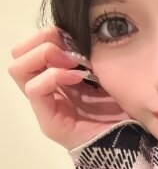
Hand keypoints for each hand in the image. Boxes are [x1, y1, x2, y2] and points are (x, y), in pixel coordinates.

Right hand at [8, 26, 129, 149]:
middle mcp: (47, 86)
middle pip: (20, 53)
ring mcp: (45, 103)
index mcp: (59, 73)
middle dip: (43, 41)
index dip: (50, 33)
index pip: (34, 44)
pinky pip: (34, 89)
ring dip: (45, 56)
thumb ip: (92, 55)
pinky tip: (77, 77)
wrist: (128, 139)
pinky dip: (53, 76)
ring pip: (18, 68)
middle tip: (70, 48)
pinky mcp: (48, 119)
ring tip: (73, 62)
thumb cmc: (120, 104)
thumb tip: (87, 29)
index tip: (75, 36)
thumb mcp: (106, 72)